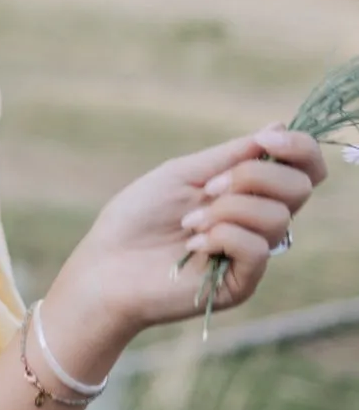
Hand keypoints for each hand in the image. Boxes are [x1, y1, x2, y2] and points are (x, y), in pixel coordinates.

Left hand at [62, 124, 326, 336]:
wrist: (105, 265)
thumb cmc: (137, 216)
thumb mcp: (184, 173)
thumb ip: (232, 155)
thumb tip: (279, 127)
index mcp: (249, 192)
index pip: (305, 169)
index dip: (298, 150)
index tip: (266, 141)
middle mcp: (259, 222)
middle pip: (299, 188)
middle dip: (251, 177)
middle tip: (206, 189)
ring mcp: (253, 254)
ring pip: (277, 217)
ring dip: (226, 209)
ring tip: (189, 222)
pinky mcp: (241, 283)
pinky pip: (255, 247)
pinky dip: (221, 236)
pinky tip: (191, 245)